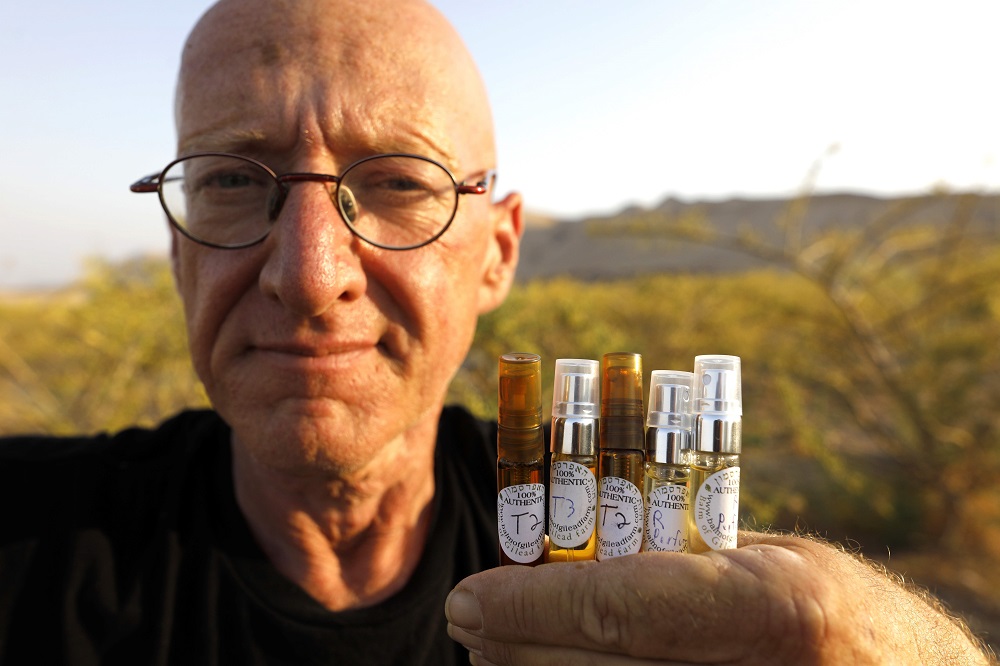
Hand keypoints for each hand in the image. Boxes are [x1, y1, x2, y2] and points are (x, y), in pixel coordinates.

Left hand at [446, 533, 989, 664]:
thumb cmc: (844, 614)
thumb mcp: (775, 563)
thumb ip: (680, 563)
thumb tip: (573, 553)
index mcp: (777, 607)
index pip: (618, 609)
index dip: (529, 604)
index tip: (468, 596)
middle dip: (511, 646)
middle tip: (469, 618)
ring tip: (496, 646)